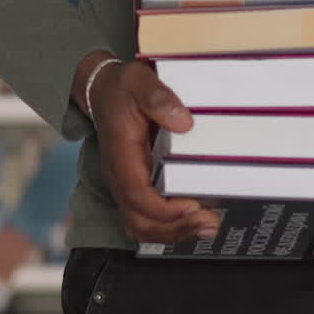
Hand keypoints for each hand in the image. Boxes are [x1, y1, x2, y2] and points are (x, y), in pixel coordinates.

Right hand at [86, 58, 220, 244]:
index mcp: (121, 154)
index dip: (165, 209)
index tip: (193, 205)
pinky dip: (167, 227)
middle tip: (210, 222)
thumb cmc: (122, 87)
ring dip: (173, 232)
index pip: (137, 195)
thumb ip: (159, 98)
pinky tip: (191, 222)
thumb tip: (184, 123)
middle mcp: (118, 176)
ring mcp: (124, 183)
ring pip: (140, 226)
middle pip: (139, 220)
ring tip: (207, 226)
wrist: (103, 89)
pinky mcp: (133, 184)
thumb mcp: (139, 80)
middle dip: (176, 228)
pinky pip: (144, 218)